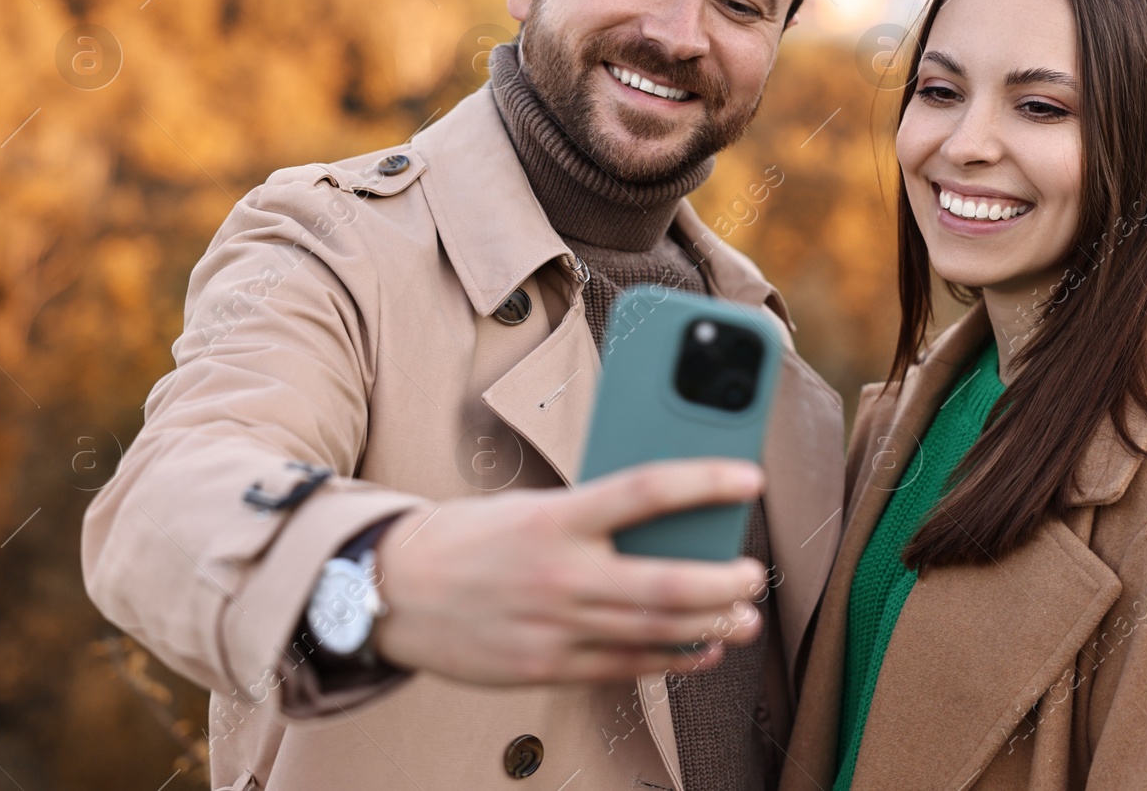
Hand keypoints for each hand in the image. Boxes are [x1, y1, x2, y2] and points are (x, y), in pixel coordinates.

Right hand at [372, 458, 767, 684]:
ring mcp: (554, 628)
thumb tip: (668, 522)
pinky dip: (674, 660)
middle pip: (667, 583)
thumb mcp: (530, 507)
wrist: (393, 590)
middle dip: (725, 583)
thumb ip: (593, 516)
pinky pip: (627, 667)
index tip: (748, 479)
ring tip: (743, 616)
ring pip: (656, 632)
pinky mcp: (546, 667)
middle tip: (753, 573)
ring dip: (712, 626)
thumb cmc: (469, 538)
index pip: (646, 491)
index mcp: (555, 518)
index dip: (706, 483)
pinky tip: (701, 649)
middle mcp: (559, 575)